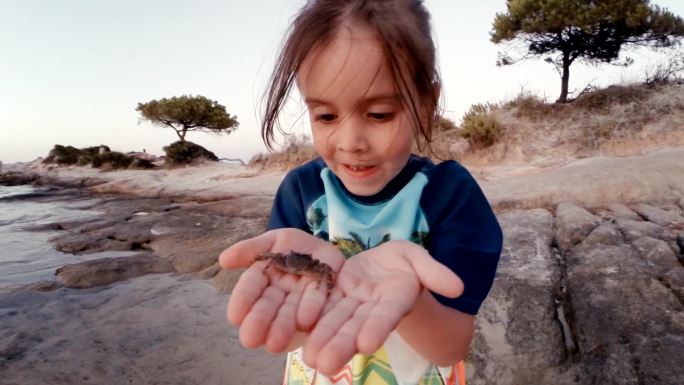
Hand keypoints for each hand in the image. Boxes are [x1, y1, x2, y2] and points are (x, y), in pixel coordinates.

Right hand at [219, 228, 344, 352]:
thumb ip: (251, 248)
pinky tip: (305, 322)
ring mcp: (301, 300)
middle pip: (268, 307)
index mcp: (264, 278)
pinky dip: (312, 312)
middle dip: (260, 322)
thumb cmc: (295, 247)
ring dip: (282, 328)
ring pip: (290, 314)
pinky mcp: (326, 302)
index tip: (235, 317)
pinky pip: (320, 305)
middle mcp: (280, 294)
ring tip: (275, 344)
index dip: (242, 301)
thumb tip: (223, 260)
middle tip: (250, 339)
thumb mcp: (274, 241)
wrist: (327, 249)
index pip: (250, 287)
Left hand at [302, 240, 463, 374]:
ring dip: (322, 341)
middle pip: (356, 326)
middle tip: (326, 365)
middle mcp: (371, 307)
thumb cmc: (405, 263)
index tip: (368, 344)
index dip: (378, 328)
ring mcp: (351, 303)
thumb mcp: (418, 259)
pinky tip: (296, 332)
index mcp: (395, 298)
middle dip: (341, 345)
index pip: (387, 315)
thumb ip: (434, 272)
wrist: (384, 264)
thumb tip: (458, 288)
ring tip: (309, 359)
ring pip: (336, 322)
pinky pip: (321, 306)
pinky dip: (311, 321)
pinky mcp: (333, 295)